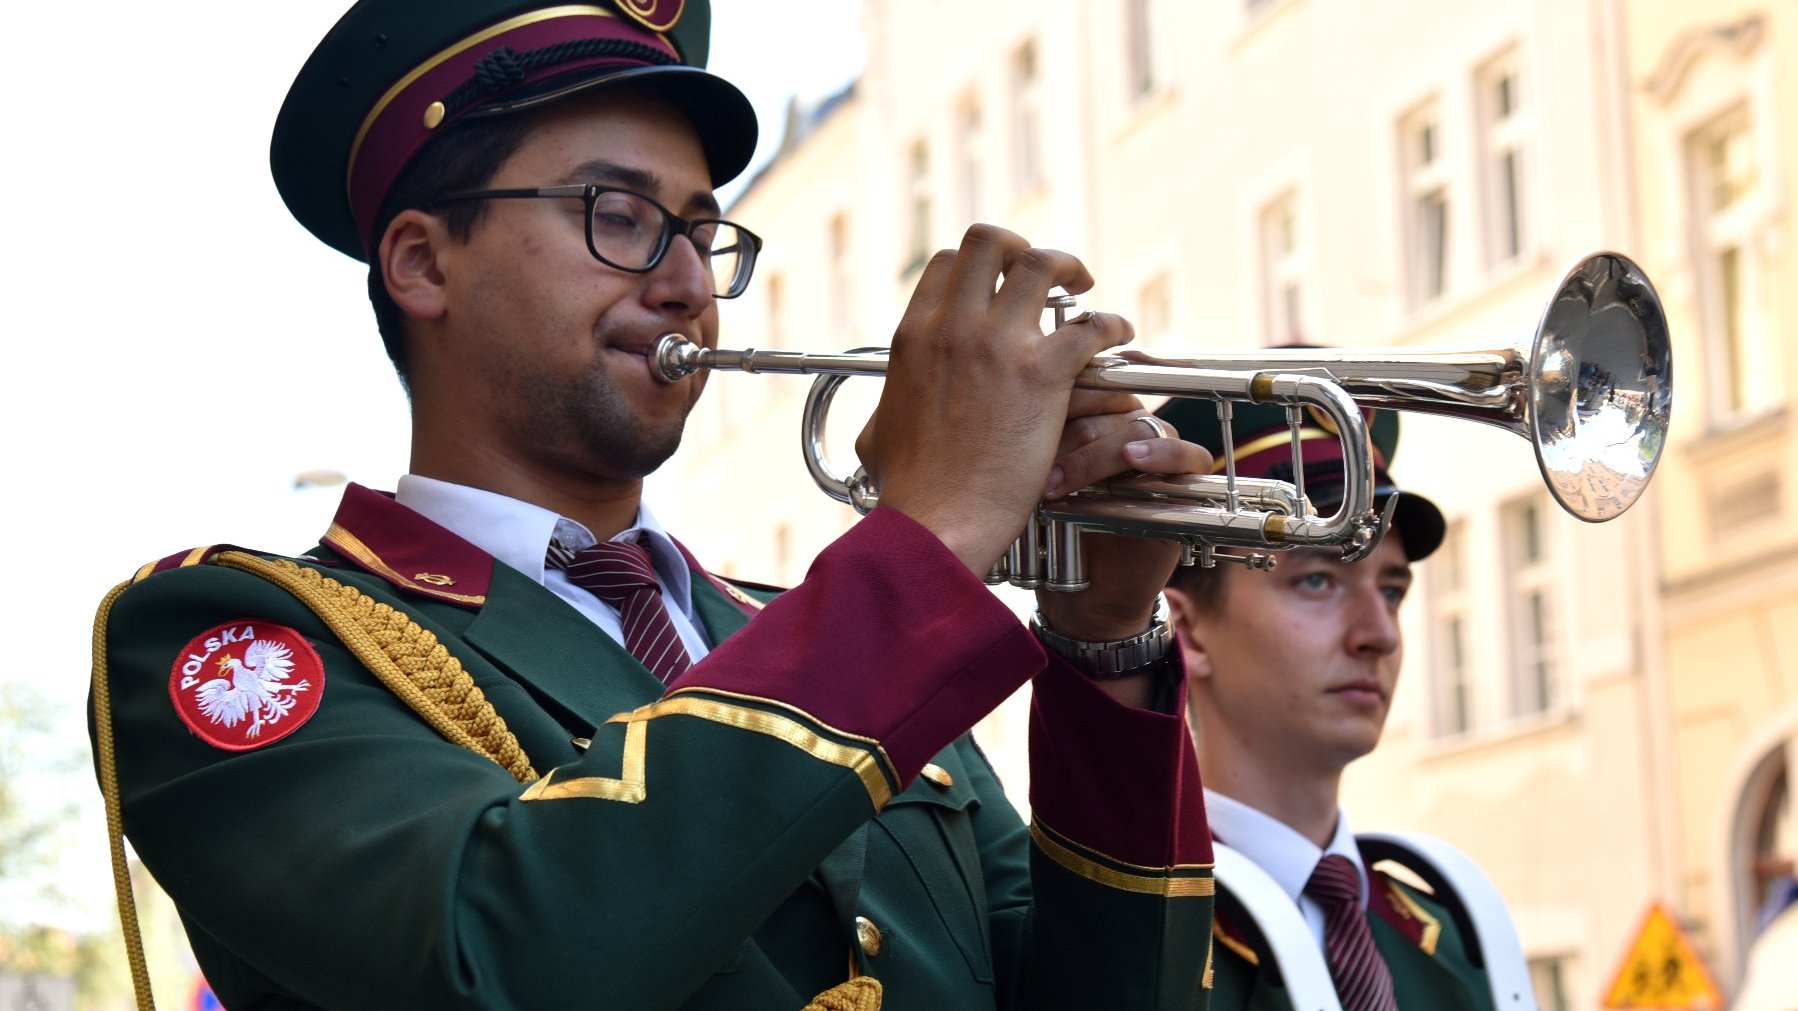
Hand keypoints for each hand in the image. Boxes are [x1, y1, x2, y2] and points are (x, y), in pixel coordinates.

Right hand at [855, 225, 1130, 573]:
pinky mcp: (1043, 374)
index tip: (1000, 286)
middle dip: (1023, 250)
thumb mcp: (878, 435)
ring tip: (1083, 288)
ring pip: (1042, 264)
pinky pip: (1090, 325)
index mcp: (915, 336)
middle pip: (991, 243)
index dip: (980, 267)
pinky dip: (1110, 326)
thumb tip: (883, 416)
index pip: (948, 264)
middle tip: (1045, 277)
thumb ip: (884, 410)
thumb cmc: (909, 491)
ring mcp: (998, 345)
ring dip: (1068, 268)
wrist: (937, 520)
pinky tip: (1118, 338)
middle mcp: (954, 327)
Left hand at [1034, 392, 1213, 644]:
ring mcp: (1160, 451)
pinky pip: (1187, 455)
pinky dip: (1161, 455)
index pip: (1082, 382)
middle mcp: (1128, 425)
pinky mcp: (1187, 481)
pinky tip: (1134, 460)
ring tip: (1059, 482)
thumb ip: (1030, 438)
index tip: (1021, 419)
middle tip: (1033, 464)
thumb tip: (1003, 396)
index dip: (1055, 398)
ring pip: (1138, 427)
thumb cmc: (1053, 529)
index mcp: (1093, 413)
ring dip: (1097, 453)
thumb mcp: (1033, 478)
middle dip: (1068, 431)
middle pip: (1107, 401)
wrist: (1086, 591)